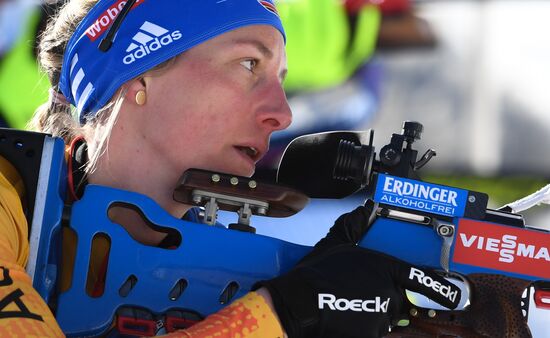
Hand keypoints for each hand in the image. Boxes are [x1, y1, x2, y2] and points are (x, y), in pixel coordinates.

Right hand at [256, 200, 460, 337]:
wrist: (300, 303)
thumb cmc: (317, 274)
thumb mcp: (334, 244)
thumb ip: (352, 226)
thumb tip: (362, 209)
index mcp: (385, 268)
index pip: (419, 278)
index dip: (439, 288)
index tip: (453, 296)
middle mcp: (389, 291)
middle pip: (400, 299)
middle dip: (386, 299)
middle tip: (361, 295)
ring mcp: (383, 314)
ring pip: (388, 316)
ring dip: (376, 313)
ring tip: (350, 305)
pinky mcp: (374, 333)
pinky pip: (376, 330)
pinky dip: (366, 326)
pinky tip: (348, 317)